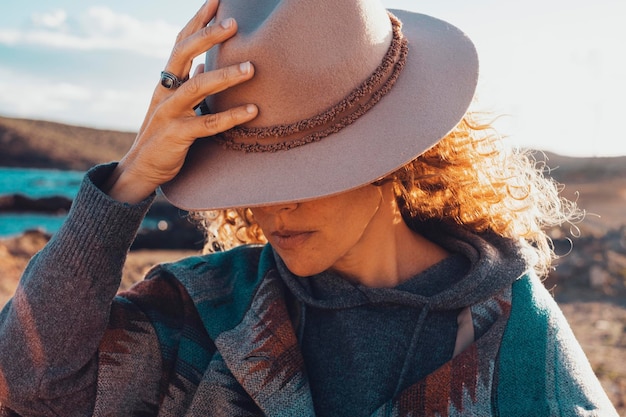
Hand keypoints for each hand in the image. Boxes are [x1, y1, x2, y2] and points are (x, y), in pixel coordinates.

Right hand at [105, 0, 257, 203]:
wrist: (141, 168)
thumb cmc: (163, 134)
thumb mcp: (174, 105)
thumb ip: (188, 83)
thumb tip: (203, 64)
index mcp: (167, 81)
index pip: (181, 43)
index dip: (197, 21)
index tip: (216, 1)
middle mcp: (165, 91)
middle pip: (183, 54)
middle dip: (208, 35)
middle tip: (234, 22)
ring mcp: (169, 112)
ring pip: (197, 87)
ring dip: (225, 75)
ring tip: (252, 67)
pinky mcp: (176, 134)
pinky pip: (207, 124)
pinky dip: (231, 116)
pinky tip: (252, 111)